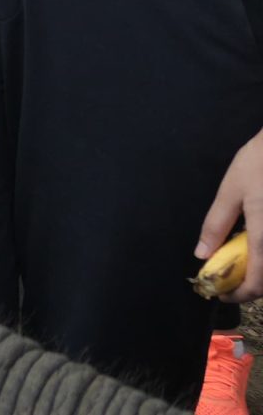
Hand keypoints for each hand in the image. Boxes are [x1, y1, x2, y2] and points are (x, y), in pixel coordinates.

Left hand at [198, 129, 262, 300]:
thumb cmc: (260, 163)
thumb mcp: (232, 190)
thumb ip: (216, 224)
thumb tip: (202, 254)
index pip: (256, 283)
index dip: (239, 295)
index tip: (222, 295)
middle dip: (252, 288)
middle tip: (230, 283)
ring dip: (262, 275)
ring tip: (243, 268)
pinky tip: (258, 251)